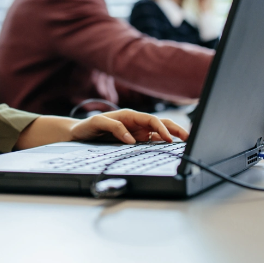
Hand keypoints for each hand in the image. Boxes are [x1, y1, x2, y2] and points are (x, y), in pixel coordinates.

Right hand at [14, 111, 189, 149]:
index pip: (162, 124)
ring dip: (154, 127)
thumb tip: (166, 144)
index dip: (177, 130)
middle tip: (184, 138)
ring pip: (139, 118)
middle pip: (154, 119)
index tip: (190, 139)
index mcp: (137, 125)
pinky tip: (131, 141)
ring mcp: (115, 119)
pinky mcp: (99, 121)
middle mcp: (129, 119)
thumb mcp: (127, 143)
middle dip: (171, 127)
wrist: (74, 135)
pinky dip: (123, 132)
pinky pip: (114, 125)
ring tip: (166, 138)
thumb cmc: (101, 139)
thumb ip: (144, 142)